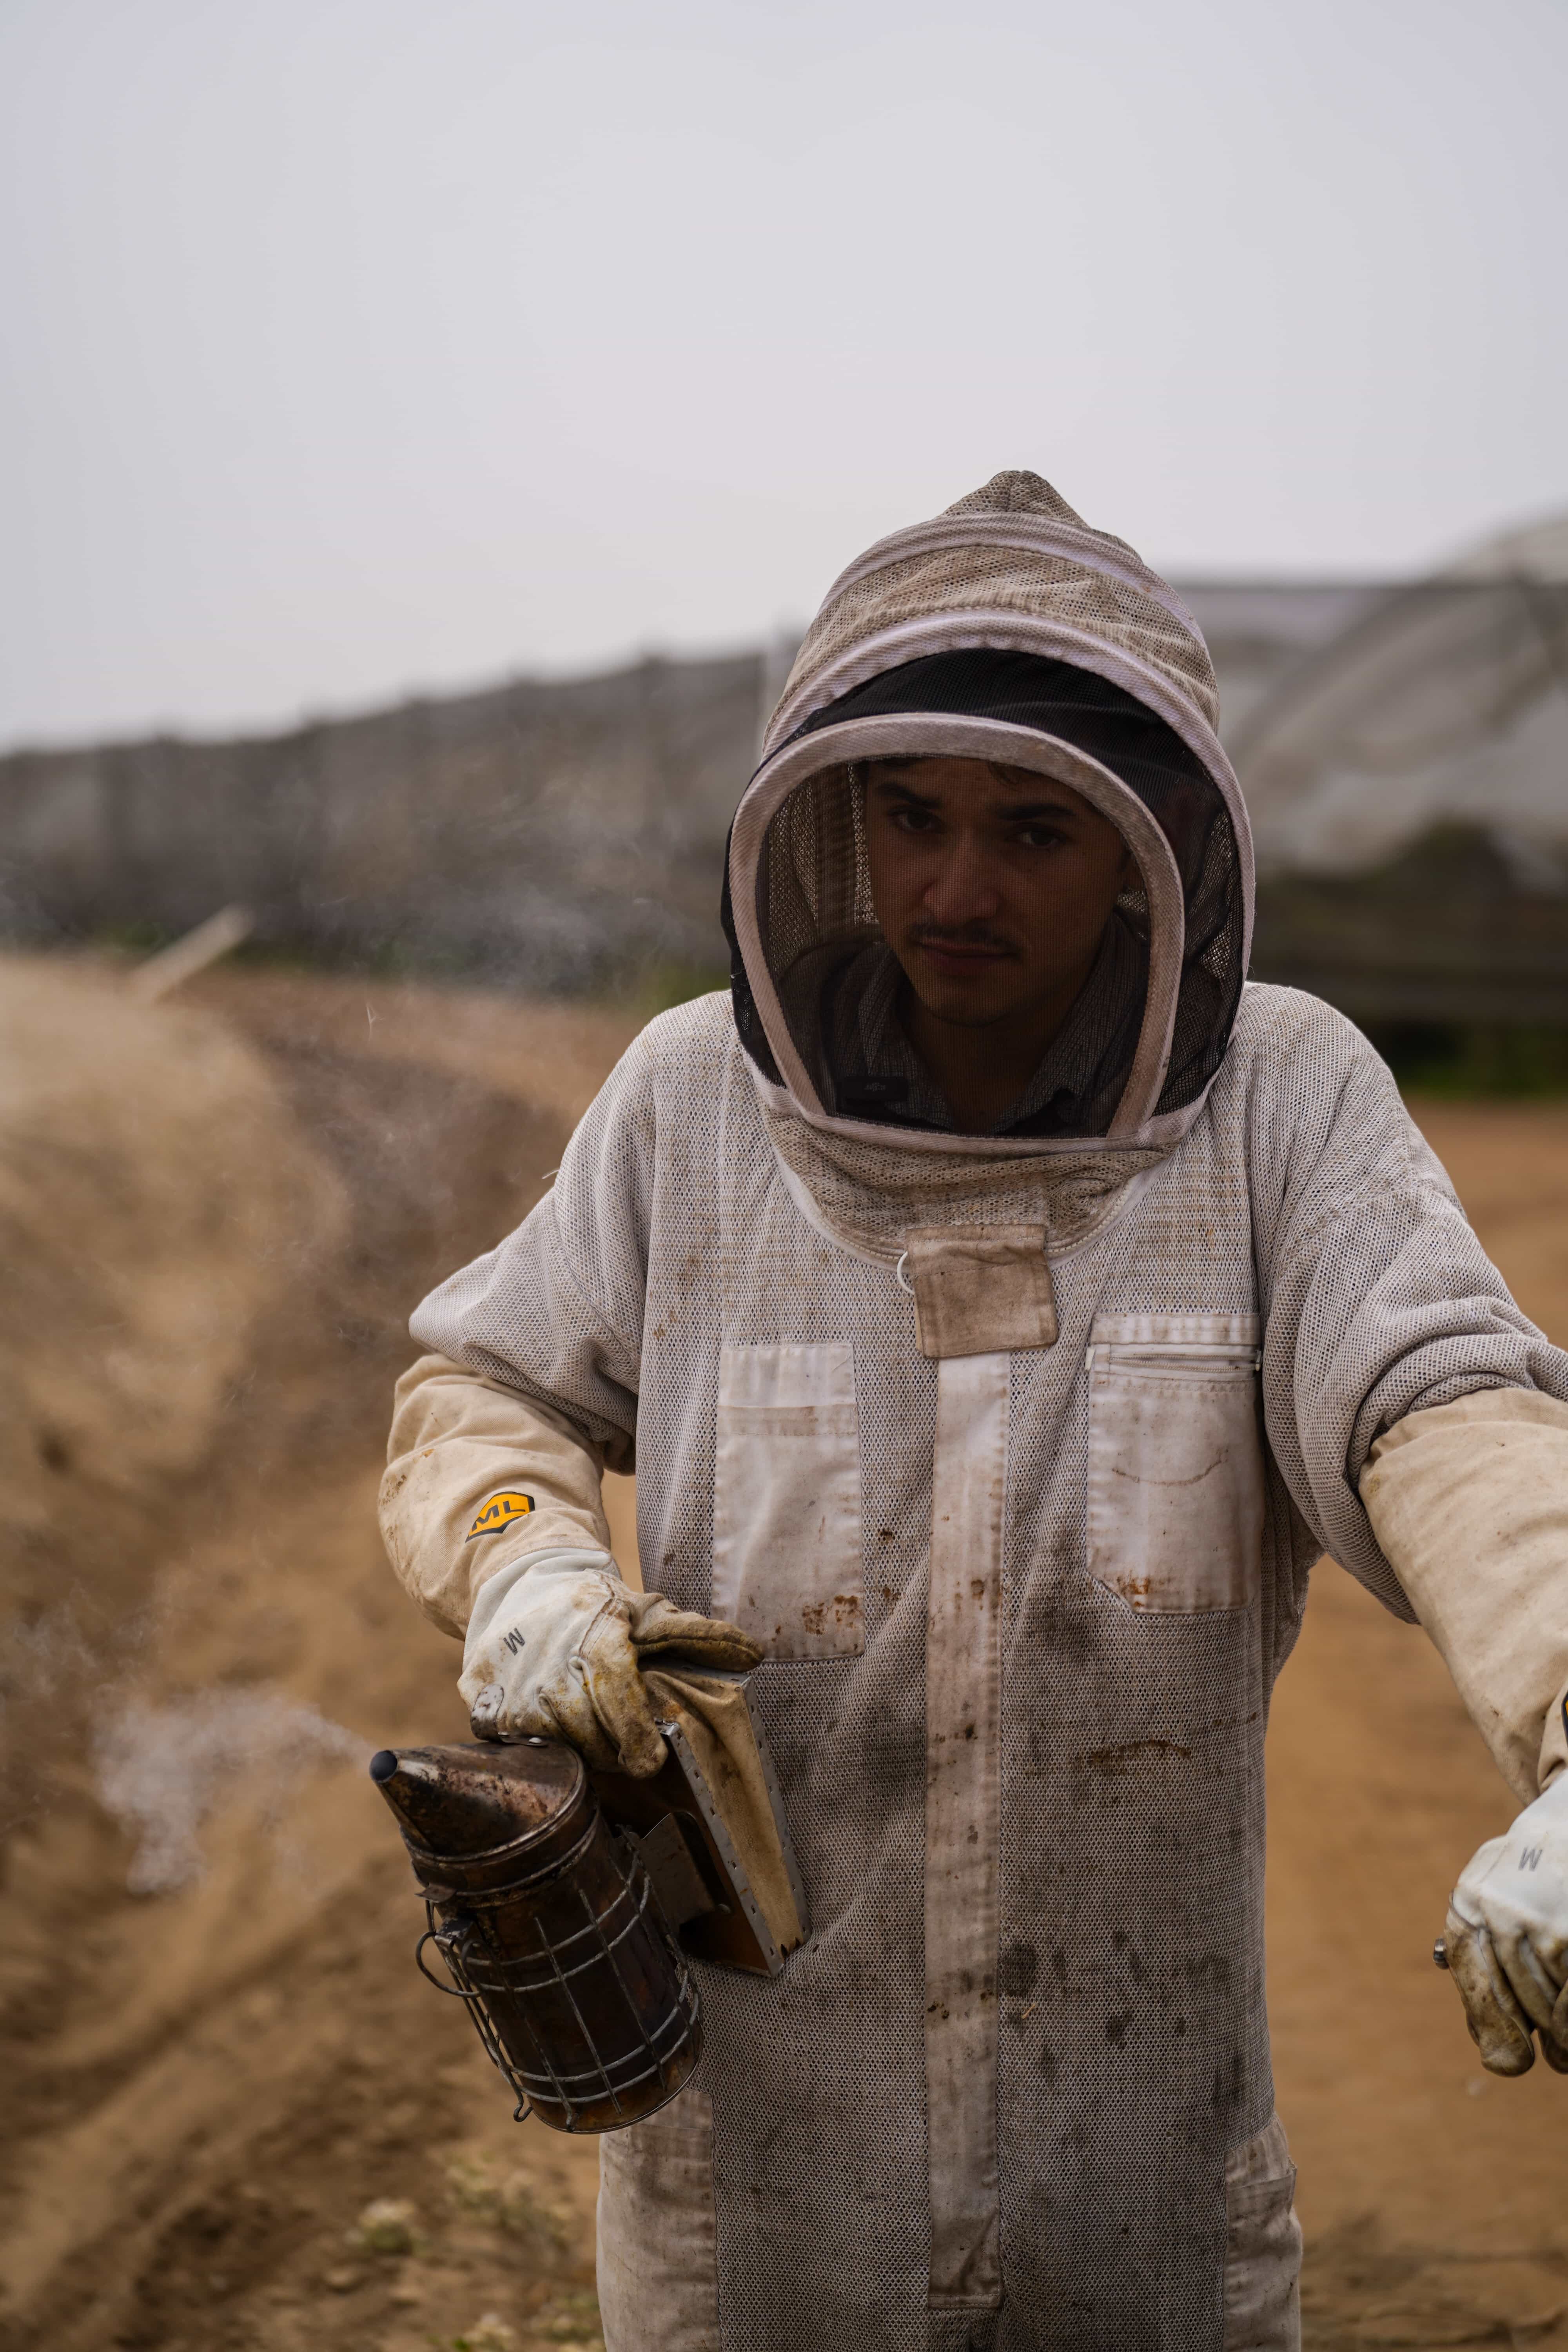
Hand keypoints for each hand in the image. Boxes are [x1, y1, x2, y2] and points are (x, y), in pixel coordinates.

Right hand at [458, 1547, 762, 1776]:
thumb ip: (698, 1636)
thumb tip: (754, 1654)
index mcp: (598, 1646)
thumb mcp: (646, 1612)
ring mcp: (516, 1696)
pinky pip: (526, 1748)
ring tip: (590, 1717)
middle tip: (623, 1729)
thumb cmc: (593, 1606)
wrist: (520, 1586)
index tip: (651, 1758)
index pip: (621, 1708)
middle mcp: (553, 1674)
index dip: (638, 1742)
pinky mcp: (488, 1712)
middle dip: (617, 1745)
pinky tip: (555, 1719)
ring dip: (583, 1744)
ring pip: (563, 1750)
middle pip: (596, 1742)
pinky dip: (545, 1741)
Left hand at [1444, 1773, 1567, 2075]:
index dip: (1494, 2029)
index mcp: (1471, 1905)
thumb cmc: (1527, 1871)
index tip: (1511, 2061)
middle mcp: (1504, 1915)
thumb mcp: (1489, 1893)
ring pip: (1553, 2012)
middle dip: (1537, 2038)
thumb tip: (1489, 2042)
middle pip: (1519, 2005)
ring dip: (1565, 2038)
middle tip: (1553, 2055)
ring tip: (1566, 2045)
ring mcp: (1547, 1925)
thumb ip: (1479, 1954)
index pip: (1476, 1982)